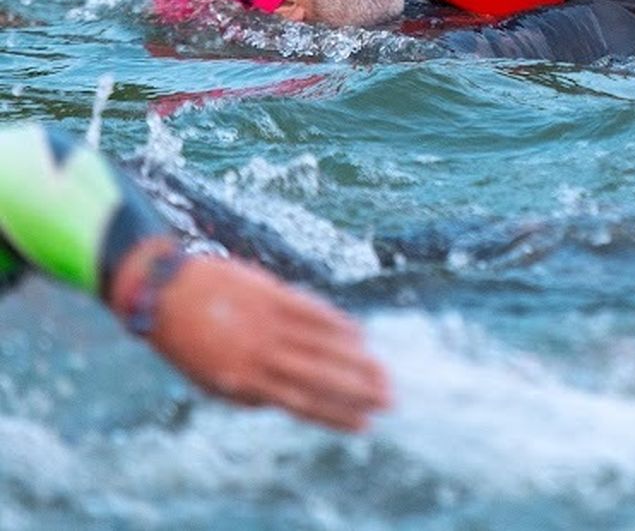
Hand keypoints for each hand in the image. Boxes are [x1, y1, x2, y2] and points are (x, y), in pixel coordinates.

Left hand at [126, 247, 390, 431]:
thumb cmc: (188, 342)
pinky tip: (360, 334)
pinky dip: (339, 324)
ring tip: (383, 371)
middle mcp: (261, 356)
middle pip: (320, 377)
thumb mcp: (211, 382)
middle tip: (389, 399)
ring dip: (358, 361)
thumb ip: (252, 393)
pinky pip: (313, 312)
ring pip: (323, 346)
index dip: (336, 417)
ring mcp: (268, 324)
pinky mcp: (272, 295)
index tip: (366, 425)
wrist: (162, 293)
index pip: (301, 405)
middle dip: (358, 391)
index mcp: (244, 383)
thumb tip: (292, 400)